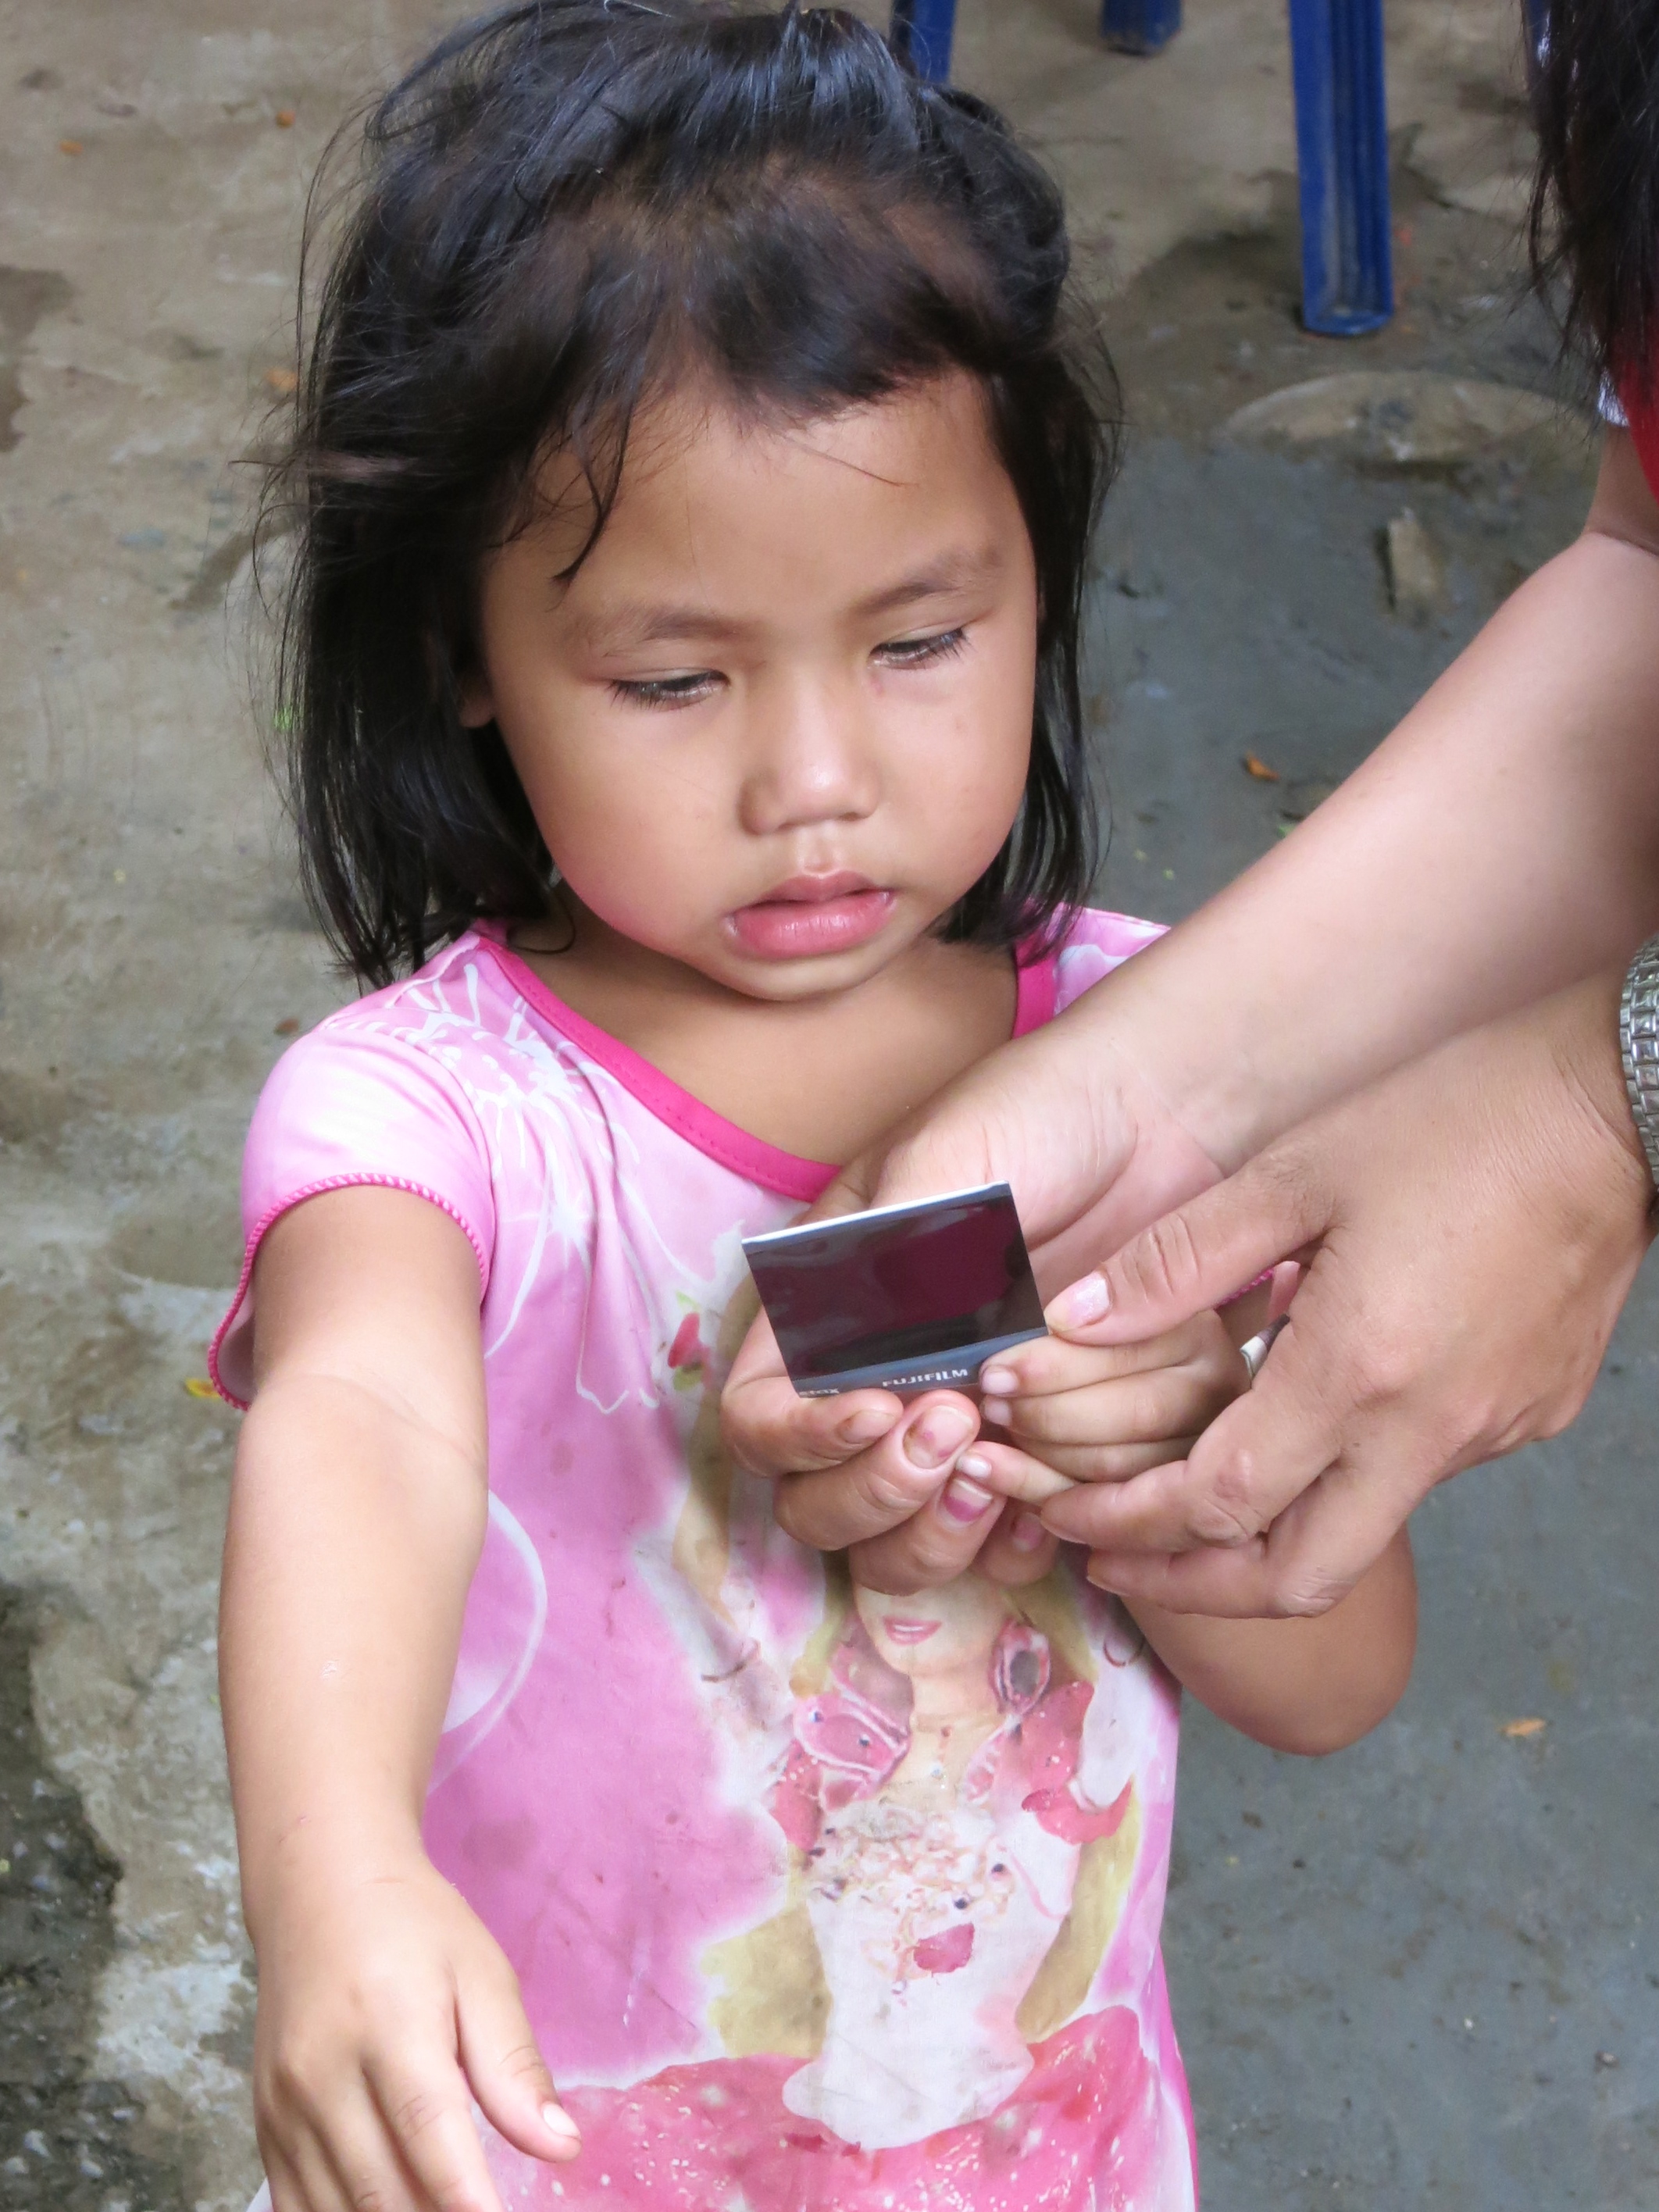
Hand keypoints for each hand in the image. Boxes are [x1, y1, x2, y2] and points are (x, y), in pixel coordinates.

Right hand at [252, 1836, 578, 2211]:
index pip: (427, 2130)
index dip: (466, 2196)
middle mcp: (323, 2072)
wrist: (318, 1892)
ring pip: (339, 2210)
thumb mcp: (481, 1974)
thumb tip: (562, 2147)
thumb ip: (514, 2065)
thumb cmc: (413, 1928)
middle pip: (381, 2187)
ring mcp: (285, 2106)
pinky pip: (298, 2206)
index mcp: (389, 2023)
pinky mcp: (264, 2127)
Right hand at [720, 1015, 1222, 1592]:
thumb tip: (858, 1355)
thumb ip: (891, 1256)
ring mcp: (951, 1435)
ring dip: (936, 1535)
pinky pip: (996, 1549)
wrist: (1162, 1119)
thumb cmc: (1042, 1116)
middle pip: (815, 1508)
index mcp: (823, 1314)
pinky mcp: (1031, 1459)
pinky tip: (1048, 1498)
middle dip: (875, 1491)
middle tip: (957, 1426)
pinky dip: (1012, 1543)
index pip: (759, 1416)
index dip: (799, 1437)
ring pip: (896, 1551)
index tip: (880, 1408)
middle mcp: (874, 1389)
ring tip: (997, 1471)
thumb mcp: (949, 1163)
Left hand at [1036, 973, 1654, 1616]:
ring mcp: (1489, 1432)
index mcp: (1357, 1372)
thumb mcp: (1293, 1171)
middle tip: (1117, 1561)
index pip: (1217, 1503)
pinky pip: (1418, 1475)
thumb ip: (1179, 1259)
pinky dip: (1345, 1473)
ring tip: (1189, 1496)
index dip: (1126, 1523)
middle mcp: (1427, 1431)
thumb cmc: (1456, 1117)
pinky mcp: (1528, 1414)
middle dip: (1192, 1587)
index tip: (1067, 1519)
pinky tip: (1305, 1415)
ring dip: (1266, 1536)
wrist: (1618, 1107)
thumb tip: (1075, 1321)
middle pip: (1293, 1579)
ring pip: (1359, 1534)